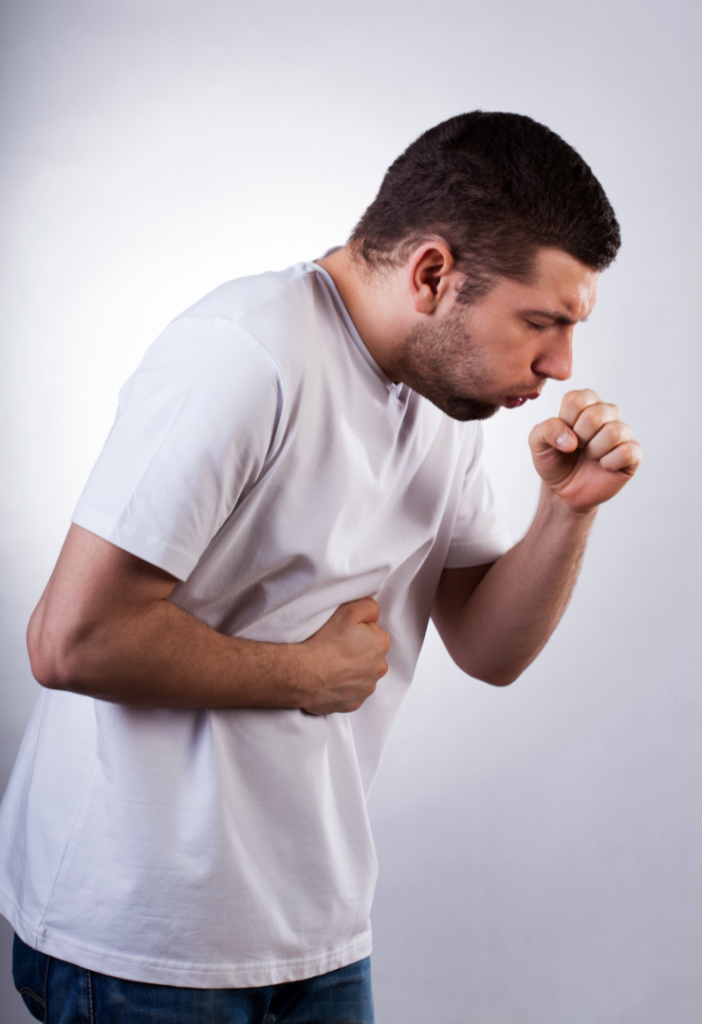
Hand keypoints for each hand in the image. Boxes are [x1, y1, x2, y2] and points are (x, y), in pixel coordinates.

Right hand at [299, 597, 390, 714]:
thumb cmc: (325, 642)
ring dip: (350, 670)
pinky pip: (350, 692)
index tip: (343, 633)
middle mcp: (379, 668)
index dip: (357, 631)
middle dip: (356, 651)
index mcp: (381, 644)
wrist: (304, 673)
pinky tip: (328, 679)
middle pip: (370, 655)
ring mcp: (366, 689)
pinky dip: (342, 687)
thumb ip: (369, 607)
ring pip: (361, 675)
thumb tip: (374, 615)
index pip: (374, 633)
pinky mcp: (353, 704)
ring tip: (330, 665)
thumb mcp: (349, 610)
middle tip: (335, 648)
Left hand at [529, 389, 641, 513]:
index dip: (565, 422)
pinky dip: (609, 463)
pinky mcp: (633, 453)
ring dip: (594, 451)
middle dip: (579, 438)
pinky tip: (603, 466)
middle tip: (577, 448)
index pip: (576, 399)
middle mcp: (606, 412)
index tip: (563, 435)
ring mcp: (622, 432)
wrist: (564, 491)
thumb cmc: (554, 461)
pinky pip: (626, 452)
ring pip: (613, 432)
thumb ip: (546, 430)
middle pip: (595, 415)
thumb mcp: (537, 443)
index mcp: (585, 403)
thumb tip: (571, 440)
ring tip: (590, 457)